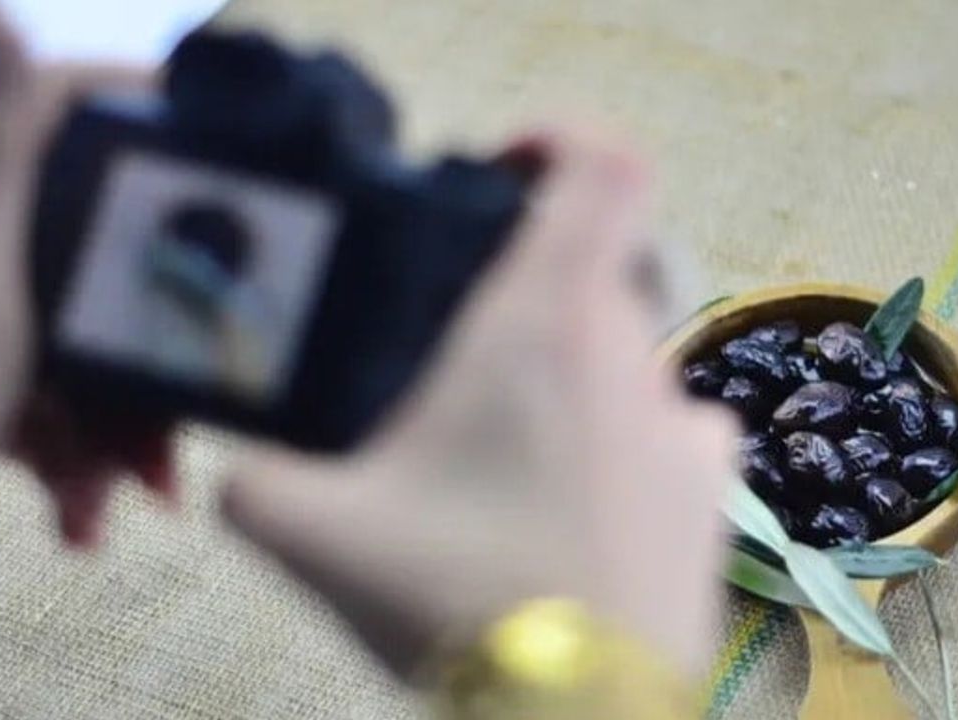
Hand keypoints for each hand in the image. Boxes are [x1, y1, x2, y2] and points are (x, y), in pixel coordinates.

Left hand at [0, 7, 171, 587]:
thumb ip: (4, 151)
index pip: (57, 113)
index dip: (132, 104)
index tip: (213, 128)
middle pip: (104, 247)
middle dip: (155, 317)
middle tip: (206, 349)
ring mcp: (1, 329)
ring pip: (104, 346)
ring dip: (125, 429)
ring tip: (140, 485)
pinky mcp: (9, 396)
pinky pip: (78, 415)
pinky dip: (90, 468)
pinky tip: (87, 516)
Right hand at [221, 129, 735, 677]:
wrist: (575, 716)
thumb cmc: (453, 601)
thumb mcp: (311, 535)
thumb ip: (256, 482)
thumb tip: (244, 475)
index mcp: (544, 323)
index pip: (602, 168)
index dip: (561, 141)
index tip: (506, 167)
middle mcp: (632, 355)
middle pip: (597, 272)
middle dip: (528, 299)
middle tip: (463, 360)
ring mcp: (685, 426)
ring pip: (623, 362)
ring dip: (572, 382)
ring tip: (510, 458)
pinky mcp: (714, 495)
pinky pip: (666, 435)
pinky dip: (621, 446)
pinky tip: (572, 507)